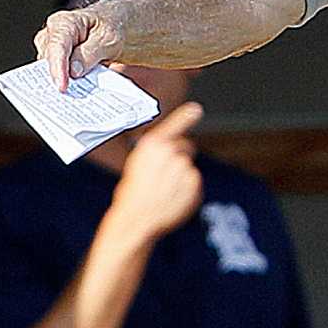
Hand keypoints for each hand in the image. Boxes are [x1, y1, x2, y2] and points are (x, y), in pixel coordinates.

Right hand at [36, 6, 121, 90]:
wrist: (115, 27)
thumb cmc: (111, 27)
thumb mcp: (108, 39)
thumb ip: (90, 53)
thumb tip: (73, 72)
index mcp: (64, 23)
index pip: (56, 46)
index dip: (58, 68)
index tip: (62, 86)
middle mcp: (52, 35)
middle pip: (49, 61)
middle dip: (59, 78)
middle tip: (72, 97)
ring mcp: (52, 50)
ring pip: (50, 71)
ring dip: (65, 84)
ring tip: (77, 98)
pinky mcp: (56, 63)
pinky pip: (57, 76)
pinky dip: (68, 85)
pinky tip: (78, 95)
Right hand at [110, 103, 204, 242]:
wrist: (136, 218)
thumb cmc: (132, 193)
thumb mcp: (137, 165)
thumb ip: (158, 155)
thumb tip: (175, 154)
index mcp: (151, 144)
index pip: (174, 126)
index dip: (186, 117)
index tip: (196, 109)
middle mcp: (169, 151)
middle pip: (186, 146)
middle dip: (180, 156)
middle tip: (165, 174)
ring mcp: (184, 167)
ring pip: (189, 167)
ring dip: (181, 176)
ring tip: (163, 190)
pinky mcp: (194, 182)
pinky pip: (194, 183)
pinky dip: (187, 189)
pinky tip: (172, 198)